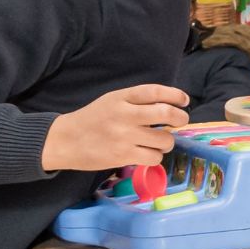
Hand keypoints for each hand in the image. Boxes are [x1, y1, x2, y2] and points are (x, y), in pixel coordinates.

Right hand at [43, 84, 191, 172]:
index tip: (184, 100)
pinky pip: (154, 157)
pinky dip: (155, 156)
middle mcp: (124, 114)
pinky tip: (146, 153)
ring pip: (164, 139)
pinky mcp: (123, 155)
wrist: (65, 141)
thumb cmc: (93, 120)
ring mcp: (124, 136)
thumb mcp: (111, 101)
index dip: (175, 95)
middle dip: (180, 118)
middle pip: (166, 113)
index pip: (154, 91)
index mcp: (121, 97)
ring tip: (158, 141)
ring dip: (166, 142)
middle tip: (180, 121)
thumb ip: (136, 101)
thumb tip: (170, 105)